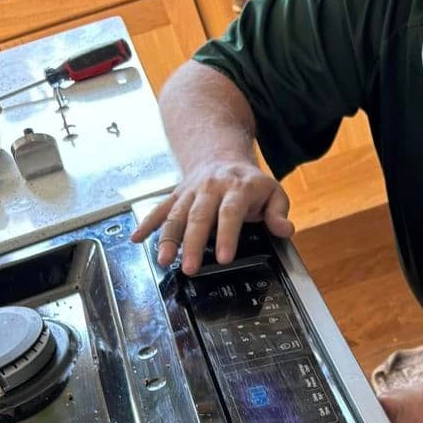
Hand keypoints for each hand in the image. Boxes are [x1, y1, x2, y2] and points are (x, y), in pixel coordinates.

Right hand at [130, 160, 293, 272]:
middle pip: (199, 217)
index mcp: (236, 188)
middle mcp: (210, 188)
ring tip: (163, 260)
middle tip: (189, 268)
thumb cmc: (250, 183)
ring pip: (176, 215)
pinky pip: (160, 209)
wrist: (221, 155)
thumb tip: (285, 230)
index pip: (230, 213)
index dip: (226, 236)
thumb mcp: (273, 192)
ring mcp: (190, 191)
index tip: (223, 258)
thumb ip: (279, 212)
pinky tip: (137, 239)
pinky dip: (147, 224)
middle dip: (192, 244)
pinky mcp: (176, 195)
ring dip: (167, 238)